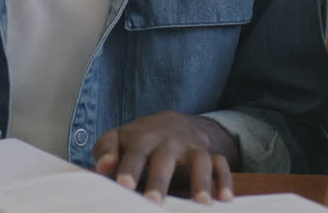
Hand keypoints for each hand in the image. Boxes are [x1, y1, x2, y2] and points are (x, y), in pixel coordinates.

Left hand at [93, 111, 238, 204]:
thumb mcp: (119, 139)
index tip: (123, 185)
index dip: (129, 168)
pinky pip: (221, 165)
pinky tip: (225, 199)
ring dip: (201, 181)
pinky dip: (225, 180)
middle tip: (154, 202)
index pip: (135, 152)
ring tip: (202, 204)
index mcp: (143, 138)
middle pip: (165, 159)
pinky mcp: (210, 154)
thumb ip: (106, 151)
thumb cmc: (139, 139)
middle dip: (160, 180)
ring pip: (199, 160)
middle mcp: (169, 142)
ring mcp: (191, 148)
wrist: (173, 123)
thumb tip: (102, 168)